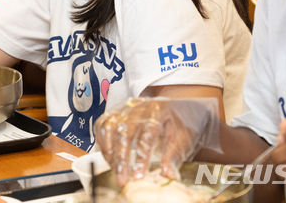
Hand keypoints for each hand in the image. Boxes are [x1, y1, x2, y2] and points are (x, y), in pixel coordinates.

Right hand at [95, 98, 219, 185]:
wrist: (179, 107)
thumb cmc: (181, 124)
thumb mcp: (183, 139)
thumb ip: (173, 157)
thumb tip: (168, 175)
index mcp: (158, 111)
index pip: (146, 135)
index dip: (141, 158)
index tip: (138, 176)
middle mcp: (138, 107)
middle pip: (123, 132)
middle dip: (121, 158)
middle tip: (122, 179)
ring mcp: (125, 108)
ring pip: (109, 128)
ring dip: (109, 151)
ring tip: (115, 169)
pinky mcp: (116, 111)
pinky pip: (102, 124)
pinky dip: (101, 141)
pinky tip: (108, 156)